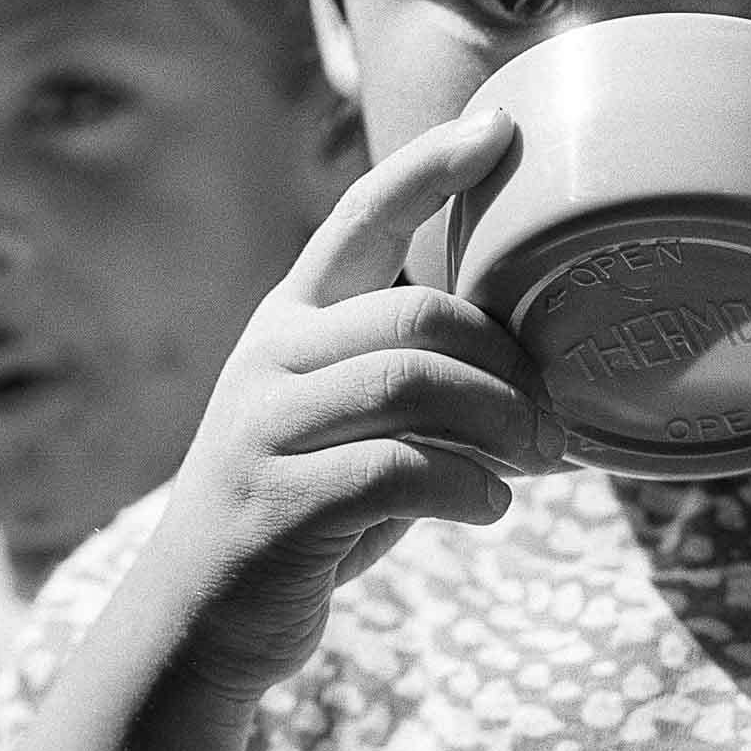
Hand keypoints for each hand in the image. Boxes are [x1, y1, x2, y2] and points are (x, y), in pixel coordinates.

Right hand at [161, 106, 566, 704]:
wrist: (196, 622)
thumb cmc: (303, 509)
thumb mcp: (343, 423)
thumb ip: (408, 376)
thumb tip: (541, 366)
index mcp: (291, 319)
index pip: (361, 216)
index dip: (430, 165)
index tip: (500, 128)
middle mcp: (271, 357)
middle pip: (416, 313)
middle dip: (508, 362)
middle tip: (554, 422)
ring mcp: (264, 428)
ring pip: (412, 383)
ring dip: (500, 422)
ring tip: (537, 462)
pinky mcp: (274, 504)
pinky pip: (398, 470)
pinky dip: (467, 487)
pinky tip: (490, 507)